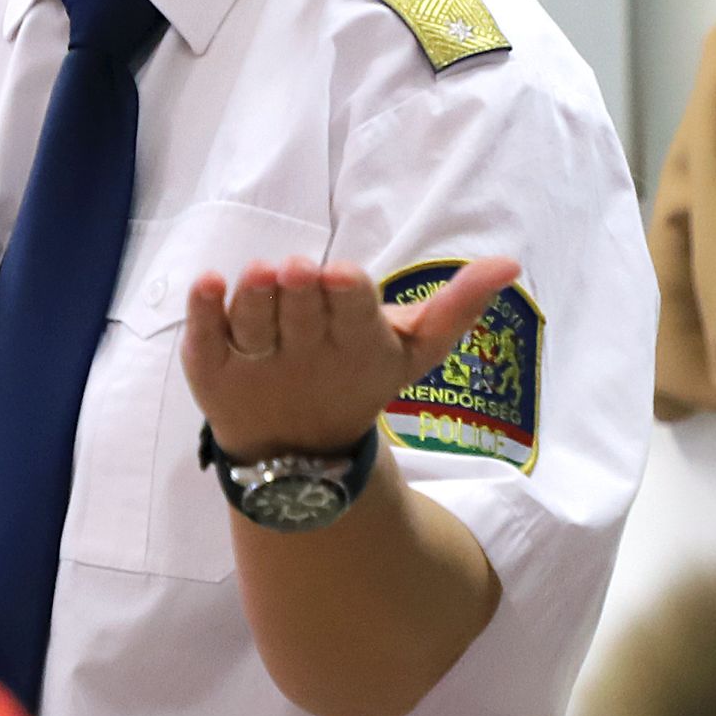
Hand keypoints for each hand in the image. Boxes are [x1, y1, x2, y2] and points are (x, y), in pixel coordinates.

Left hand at [183, 254, 521, 461]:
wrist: (297, 452)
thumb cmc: (357, 379)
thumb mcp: (412, 351)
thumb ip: (457, 307)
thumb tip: (511, 263)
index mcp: (356, 345)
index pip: (353, 316)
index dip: (346, 296)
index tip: (341, 273)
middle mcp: (305, 355)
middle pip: (302, 314)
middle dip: (300, 290)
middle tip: (298, 269)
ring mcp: (256, 363)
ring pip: (254, 322)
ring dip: (255, 296)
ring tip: (260, 273)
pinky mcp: (213, 367)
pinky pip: (205, 335)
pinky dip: (204, 311)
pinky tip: (208, 283)